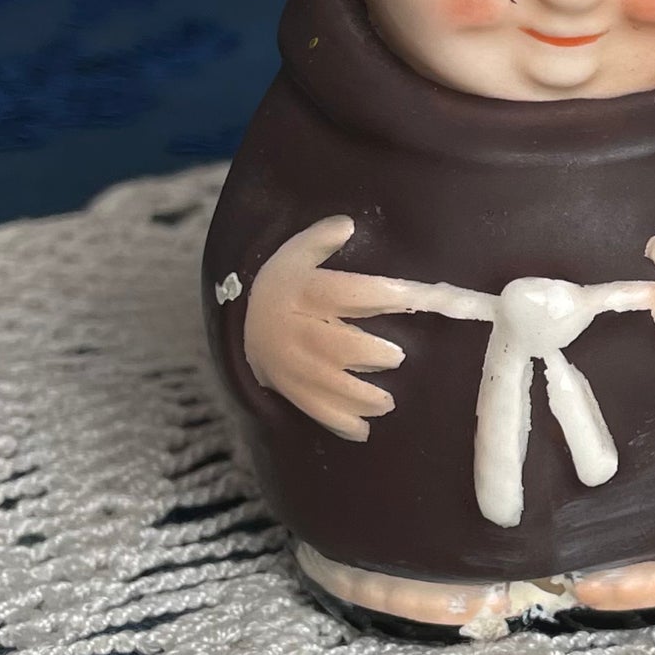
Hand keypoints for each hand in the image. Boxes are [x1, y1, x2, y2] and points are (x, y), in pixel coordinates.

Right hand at [242, 217, 424, 439]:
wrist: (244, 320)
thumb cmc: (286, 285)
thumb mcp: (295, 253)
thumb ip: (320, 239)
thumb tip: (346, 224)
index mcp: (299, 292)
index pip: (340, 292)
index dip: (376, 294)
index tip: (410, 298)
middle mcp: (292, 330)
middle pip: (329, 344)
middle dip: (364, 353)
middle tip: (397, 356)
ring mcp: (288, 364)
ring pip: (323, 383)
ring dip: (357, 396)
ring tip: (387, 402)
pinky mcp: (288, 389)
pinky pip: (312, 409)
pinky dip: (337, 422)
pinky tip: (363, 430)